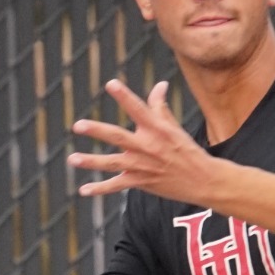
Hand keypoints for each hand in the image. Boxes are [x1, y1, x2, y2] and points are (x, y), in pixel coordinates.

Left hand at [67, 79, 225, 204]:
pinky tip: (83, 190)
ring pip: (112, 163)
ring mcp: (143, 166)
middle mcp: (147, 146)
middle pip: (118, 137)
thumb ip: (160, 106)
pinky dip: (100, 189)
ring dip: (91, 161)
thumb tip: (160, 85)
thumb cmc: (186, 150)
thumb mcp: (174, 127)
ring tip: (72, 159)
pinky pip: (117, 185)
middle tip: (77, 125)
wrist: (202, 180)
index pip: (138, 108)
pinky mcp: (141, 182)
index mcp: (156, 129)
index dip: (124, 96)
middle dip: (97, 131)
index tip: (111, 83)